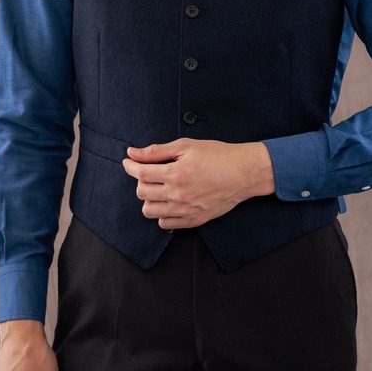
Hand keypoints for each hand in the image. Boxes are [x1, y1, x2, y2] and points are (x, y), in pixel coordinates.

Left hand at [122, 138, 274, 229]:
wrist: (243, 173)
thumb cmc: (217, 155)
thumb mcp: (186, 146)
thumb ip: (157, 151)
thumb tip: (133, 152)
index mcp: (175, 174)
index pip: (140, 173)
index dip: (130, 166)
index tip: (128, 161)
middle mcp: (178, 195)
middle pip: (142, 192)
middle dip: (140, 180)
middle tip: (148, 171)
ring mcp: (185, 210)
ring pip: (150, 211)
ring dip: (149, 198)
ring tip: (159, 186)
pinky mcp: (194, 220)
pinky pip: (165, 224)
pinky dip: (162, 213)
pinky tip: (169, 200)